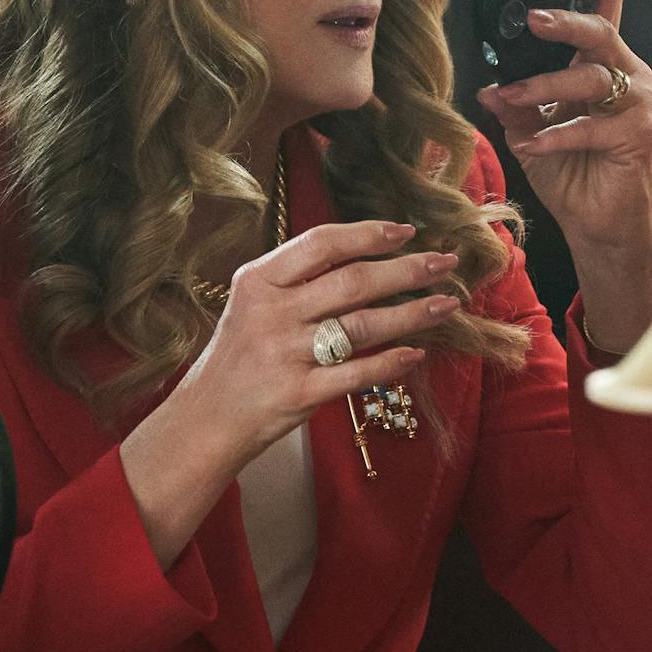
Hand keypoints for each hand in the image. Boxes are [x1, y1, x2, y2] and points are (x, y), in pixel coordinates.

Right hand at [120, 220, 459, 560]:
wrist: (205, 420)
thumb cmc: (237, 358)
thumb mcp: (251, 305)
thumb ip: (296, 279)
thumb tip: (362, 253)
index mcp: (258, 281)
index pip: (321, 244)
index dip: (368, 233)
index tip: (407, 230)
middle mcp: (271, 313)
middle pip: (352, 281)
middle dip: (406, 269)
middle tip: (445, 263)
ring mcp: (284, 354)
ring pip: (362, 326)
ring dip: (412, 314)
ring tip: (446, 304)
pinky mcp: (298, 394)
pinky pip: (356, 374)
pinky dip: (391, 363)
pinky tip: (416, 354)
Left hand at [477, 0, 651, 256]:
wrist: (600, 226)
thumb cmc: (571, 174)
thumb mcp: (533, 132)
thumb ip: (517, 104)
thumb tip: (488, 83)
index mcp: (606, 65)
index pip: (607, 6)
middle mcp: (630, 76)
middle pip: (600, 32)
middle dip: (565, 21)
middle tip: (533, 19)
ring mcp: (640, 104)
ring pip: (590, 79)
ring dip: (544, 88)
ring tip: (510, 98)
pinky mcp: (640, 135)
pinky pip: (590, 126)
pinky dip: (555, 135)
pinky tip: (534, 146)